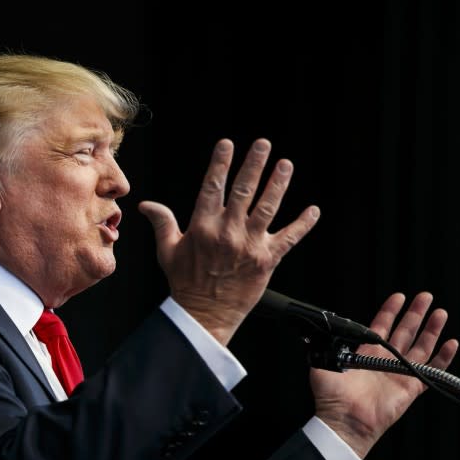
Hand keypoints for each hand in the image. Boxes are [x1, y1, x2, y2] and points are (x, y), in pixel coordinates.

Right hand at [139, 138, 319, 344]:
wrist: (205, 315)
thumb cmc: (185, 283)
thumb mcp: (167, 251)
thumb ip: (162, 223)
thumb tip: (146, 205)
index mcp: (203, 227)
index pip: (212, 187)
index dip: (220, 164)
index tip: (227, 144)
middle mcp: (228, 232)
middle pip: (243, 190)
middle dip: (254, 164)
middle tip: (263, 144)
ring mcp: (249, 245)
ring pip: (268, 208)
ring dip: (278, 184)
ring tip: (285, 165)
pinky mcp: (267, 260)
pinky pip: (289, 238)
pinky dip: (303, 224)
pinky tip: (313, 211)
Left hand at [312, 291, 458, 457]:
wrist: (344, 420)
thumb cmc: (331, 396)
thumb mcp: (323, 363)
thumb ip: (327, 346)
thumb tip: (324, 332)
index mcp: (365, 353)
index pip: (381, 326)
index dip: (390, 311)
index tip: (399, 297)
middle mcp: (384, 361)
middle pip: (405, 332)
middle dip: (415, 313)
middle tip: (425, 297)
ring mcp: (399, 373)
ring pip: (420, 347)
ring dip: (431, 330)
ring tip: (440, 312)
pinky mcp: (411, 387)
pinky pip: (432, 371)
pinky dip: (443, 358)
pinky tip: (451, 343)